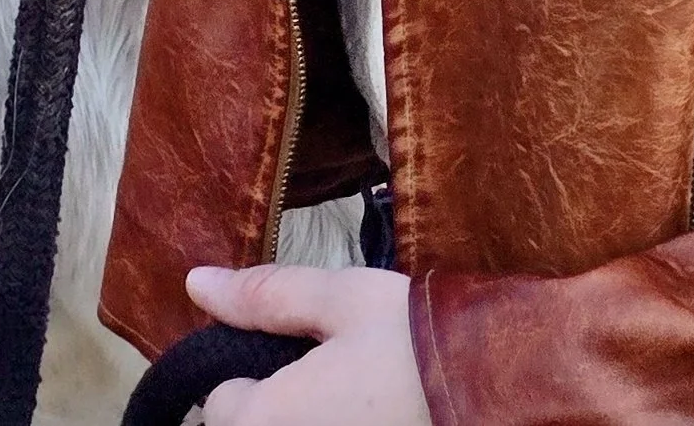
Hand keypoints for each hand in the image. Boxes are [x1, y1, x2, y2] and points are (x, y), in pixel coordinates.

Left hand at [186, 261, 430, 425]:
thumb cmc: (414, 339)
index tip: (296, 349)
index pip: (219, 405)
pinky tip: (374, 410)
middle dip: (276, 400)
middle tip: (331, 369)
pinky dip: (339, 424)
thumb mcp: (340, 298)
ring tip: (356, 390)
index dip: (250, 370)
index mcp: (267, 421)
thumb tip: (196, 283)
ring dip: (309, 415)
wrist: (498, 388)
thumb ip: (264, 295)